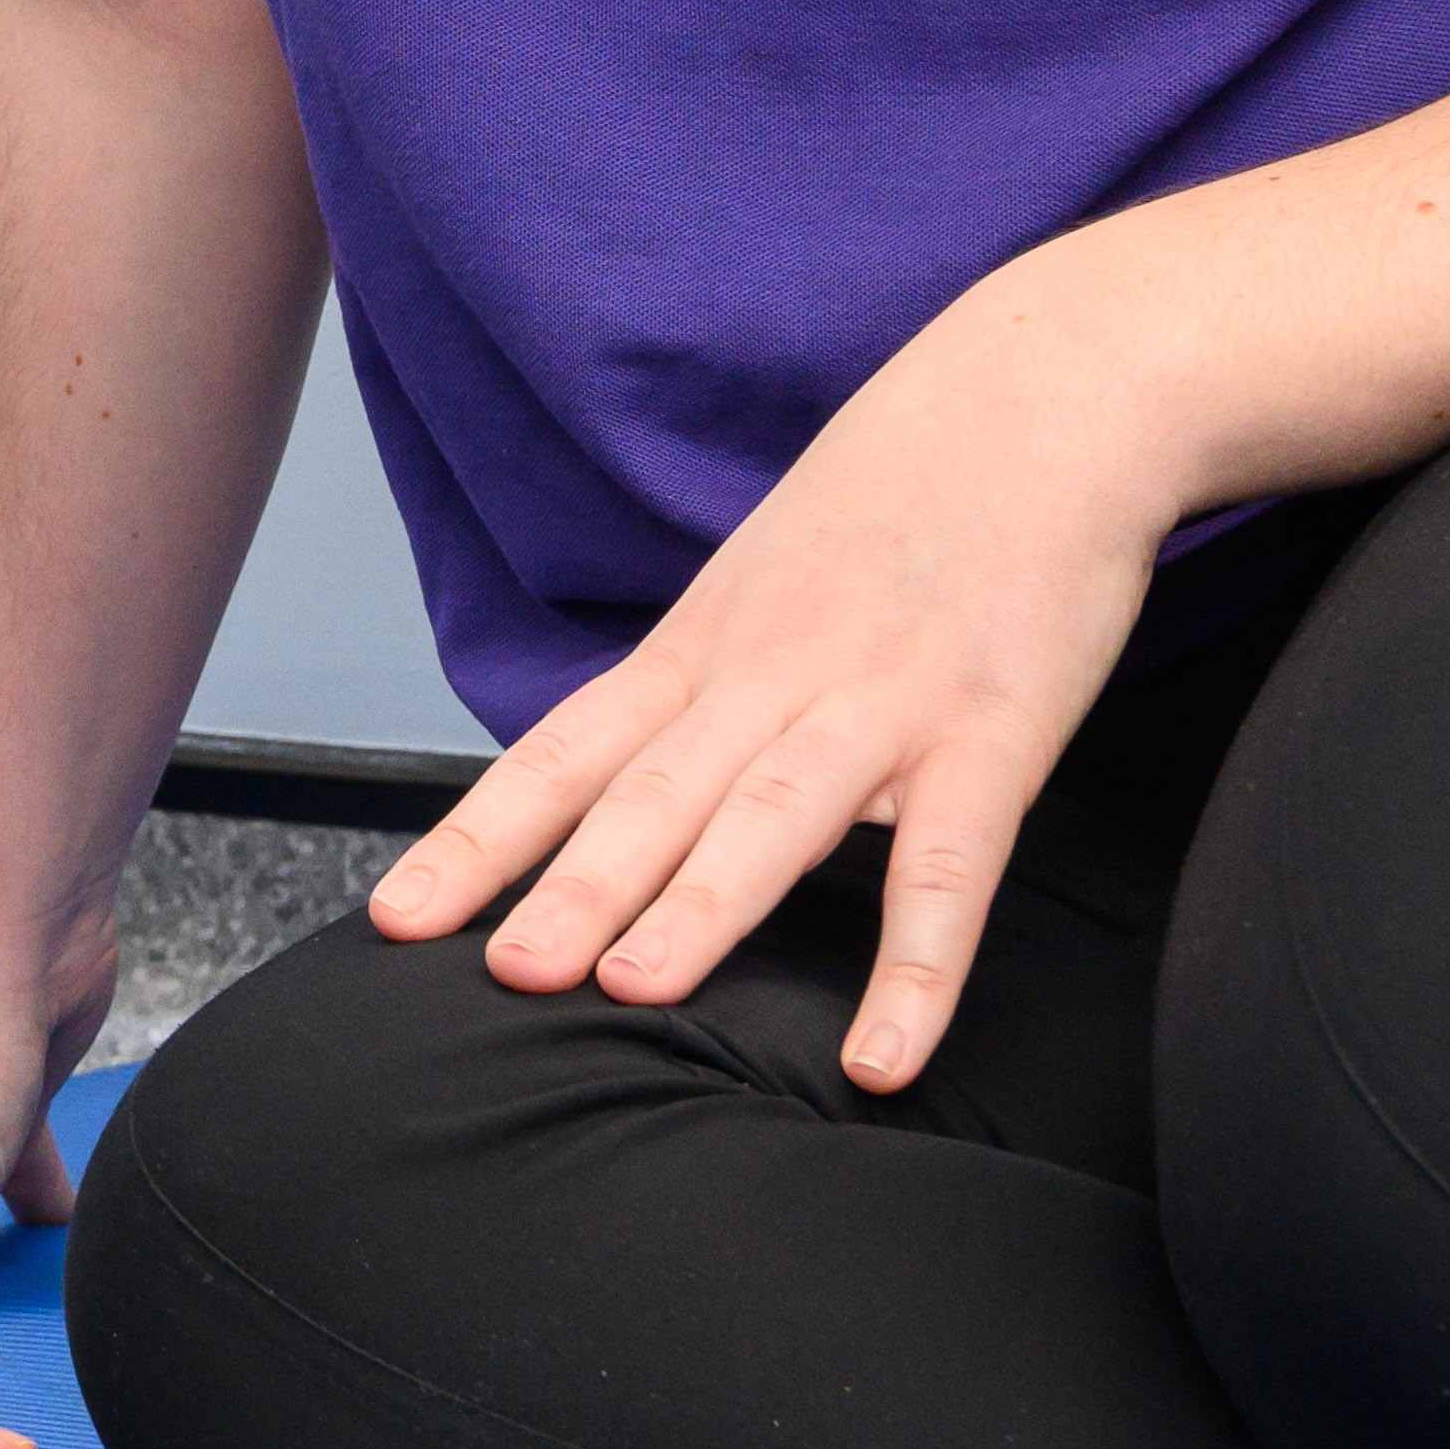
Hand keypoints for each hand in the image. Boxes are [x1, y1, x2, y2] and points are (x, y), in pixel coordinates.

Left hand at [369, 281, 1177, 1091]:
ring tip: (625, 991)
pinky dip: (916, 967)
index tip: (399, 918)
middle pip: (650, 792)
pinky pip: (947, 866)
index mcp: (708, 645)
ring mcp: (883, 701)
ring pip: (772, 817)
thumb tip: (635, 782)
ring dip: (698, 906)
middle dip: (565, 887)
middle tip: (495, 975)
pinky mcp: (996, 730)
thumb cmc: (906, 494)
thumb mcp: (771, 574)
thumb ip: (710, 682)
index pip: (568, 752)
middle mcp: (773, 674)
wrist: (1050, 390)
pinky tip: (885, 1058)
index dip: (481, 837)